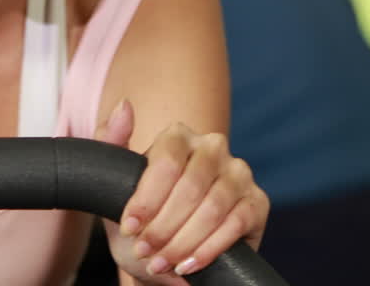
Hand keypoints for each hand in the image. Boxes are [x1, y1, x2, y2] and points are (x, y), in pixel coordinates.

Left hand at [95, 100, 268, 283]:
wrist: (165, 251)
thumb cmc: (142, 215)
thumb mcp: (117, 184)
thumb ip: (110, 141)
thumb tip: (125, 105)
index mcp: (178, 135)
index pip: (167, 162)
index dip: (147, 199)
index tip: (129, 228)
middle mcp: (213, 146)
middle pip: (190, 187)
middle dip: (163, 227)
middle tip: (144, 252)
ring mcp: (239, 172)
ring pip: (213, 207)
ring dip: (183, 242)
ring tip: (161, 262)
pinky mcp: (258, 202)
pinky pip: (236, 223)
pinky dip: (208, 249)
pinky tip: (187, 265)